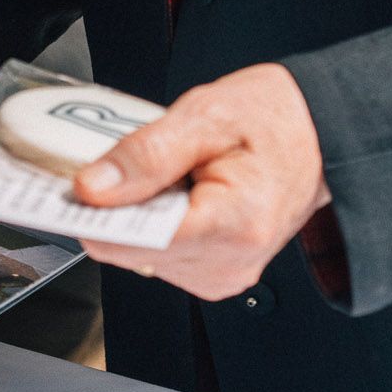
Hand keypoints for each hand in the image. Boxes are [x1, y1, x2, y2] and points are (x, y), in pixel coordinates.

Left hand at [72, 64, 332, 299]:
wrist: (323, 136)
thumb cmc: (277, 120)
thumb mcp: (205, 116)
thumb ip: (144, 155)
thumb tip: (90, 188)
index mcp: (233, 225)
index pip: (131, 241)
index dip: (93, 211)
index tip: (69, 187)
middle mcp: (229, 264)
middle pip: (128, 249)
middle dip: (118, 206)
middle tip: (132, 163)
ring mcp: (223, 275)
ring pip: (137, 254)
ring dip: (138, 213)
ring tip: (170, 176)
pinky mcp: (215, 275)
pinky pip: (158, 255)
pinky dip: (154, 223)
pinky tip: (177, 194)